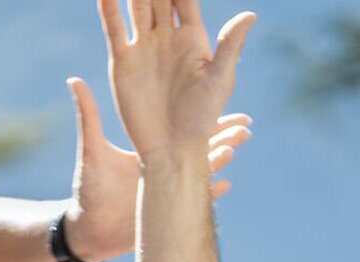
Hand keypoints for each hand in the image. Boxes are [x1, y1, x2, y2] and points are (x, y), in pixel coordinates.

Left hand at [61, 76, 248, 261]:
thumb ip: (88, 117)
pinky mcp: (170, 210)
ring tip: (234, 150)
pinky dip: (211, 192)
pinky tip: (226, 185)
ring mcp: (170, 189)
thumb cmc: (88, 189)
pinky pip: (196, 199)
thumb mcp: (91, 151)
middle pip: (200, 146)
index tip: (220, 99)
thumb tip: (74, 79)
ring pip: (202, 170)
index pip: (180, 128)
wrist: (88, 231)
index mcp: (150, 150)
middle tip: (245, 127)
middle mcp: (164, 167)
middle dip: (224, 136)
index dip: (201, 115)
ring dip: (220, 159)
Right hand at [97, 0, 254, 165]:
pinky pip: (114, 30)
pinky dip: (109, 10)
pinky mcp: (123, 63)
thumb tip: (250, 15)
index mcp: (192, 39)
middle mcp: (167, 39)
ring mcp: (144, 49)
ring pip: (136, 8)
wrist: (170, 149)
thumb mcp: (220, 81)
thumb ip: (230, 46)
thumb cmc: (201, 119)